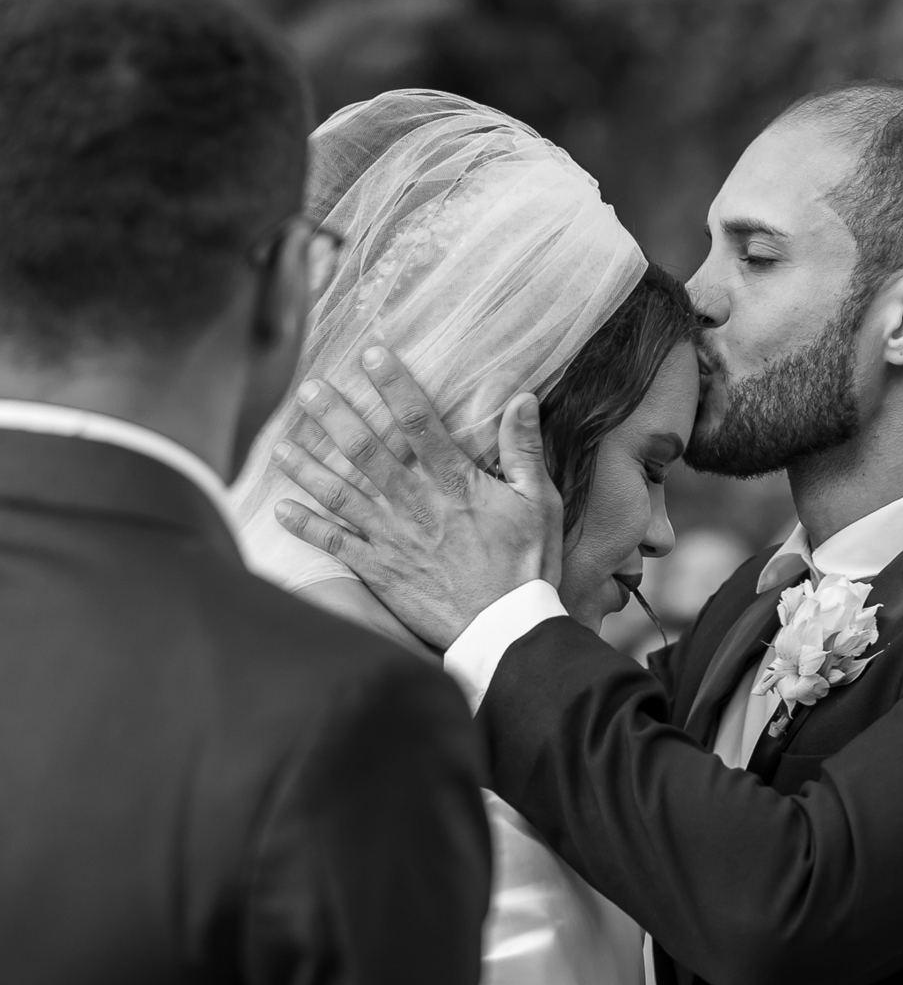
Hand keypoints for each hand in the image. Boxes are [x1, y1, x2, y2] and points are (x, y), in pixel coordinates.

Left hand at [272, 346, 563, 649]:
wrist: (506, 631)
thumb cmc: (527, 566)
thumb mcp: (540, 504)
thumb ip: (525, 450)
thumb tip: (522, 398)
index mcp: (454, 483)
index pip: (419, 421)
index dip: (394, 384)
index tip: (371, 353)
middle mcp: (415, 504)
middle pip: (366, 450)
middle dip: (334, 416)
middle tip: (308, 387)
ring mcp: (392, 538)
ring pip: (341, 492)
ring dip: (308, 464)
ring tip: (281, 440)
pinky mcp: (380, 570)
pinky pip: (336, 544)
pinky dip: (306, 527)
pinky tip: (281, 508)